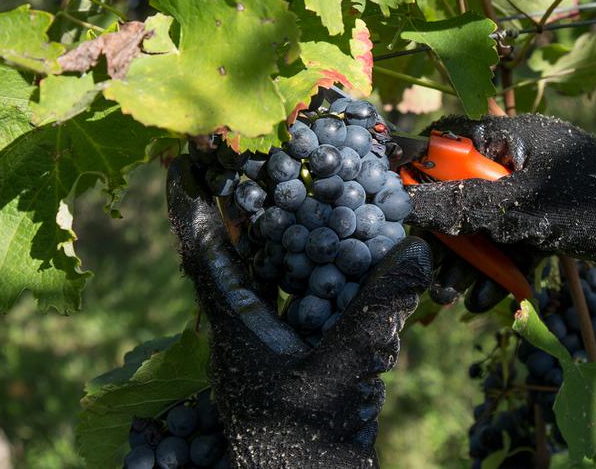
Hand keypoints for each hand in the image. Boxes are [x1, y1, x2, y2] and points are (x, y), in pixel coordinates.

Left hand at [167, 156, 431, 468]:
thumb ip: (375, 313)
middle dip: (239, 204)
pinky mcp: (293, 357)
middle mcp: (242, 328)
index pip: (202, 252)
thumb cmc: (307, 442)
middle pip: (233, 252)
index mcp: (232, 326)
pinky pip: (297, 300)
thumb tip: (414, 252)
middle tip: (251, 155)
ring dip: (276, 232)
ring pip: (266, 274)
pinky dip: (312, 270)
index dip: (190, 203)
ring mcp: (266, 344)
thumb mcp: (342, 372)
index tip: (181, 158)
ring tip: (291, 186)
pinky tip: (337, 251)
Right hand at [405, 114, 595, 315]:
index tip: (386, 198)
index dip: (415, 166)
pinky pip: (512, 243)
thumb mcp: (525, 211)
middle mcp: (524, 159)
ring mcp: (539, 193)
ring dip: (468, 260)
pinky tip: (486, 302)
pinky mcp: (553, 222)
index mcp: (516, 136)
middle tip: (419, 266)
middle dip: (443, 233)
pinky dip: (500, 269)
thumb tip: (402, 201)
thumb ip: (463, 205)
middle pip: (463, 190)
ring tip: (447, 297)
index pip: (450, 140)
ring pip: (486, 224)